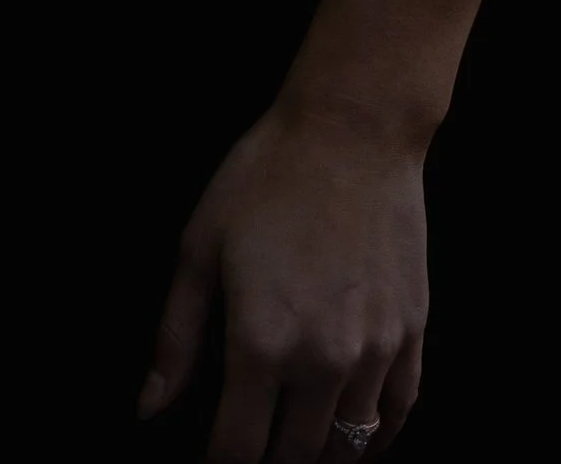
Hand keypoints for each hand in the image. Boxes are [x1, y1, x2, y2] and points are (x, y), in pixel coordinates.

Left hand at [138, 98, 428, 459]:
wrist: (353, 129)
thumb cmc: (268, 177)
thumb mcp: (200, 246)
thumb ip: (175, 337)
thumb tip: (150, 405)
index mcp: (261, 343)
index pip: (239, 450)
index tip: (215, 460)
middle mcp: (322, 361)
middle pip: (294, 457)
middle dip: (268, 462)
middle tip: (253, 448)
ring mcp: (374, 351)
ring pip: (348, 446)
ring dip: (319, 456)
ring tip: (297, 446)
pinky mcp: (410, 332)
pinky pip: (397, 412)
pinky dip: (376, 437)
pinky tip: (357, 434)